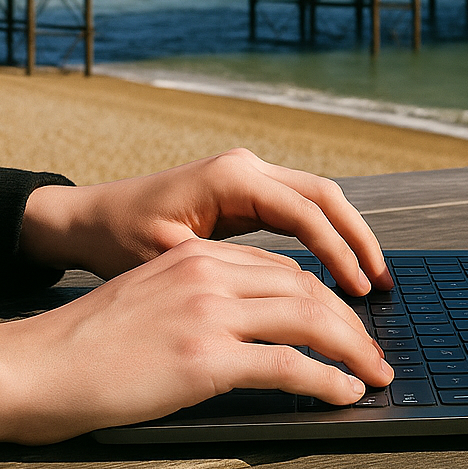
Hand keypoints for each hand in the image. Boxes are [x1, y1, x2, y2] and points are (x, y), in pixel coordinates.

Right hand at [0, 238, 393, 451]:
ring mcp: (208, 312)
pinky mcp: (205, 357)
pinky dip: (326, 380)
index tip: (344, 320)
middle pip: (304, 287)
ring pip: (308, 318)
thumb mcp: (147, 297)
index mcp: (196, 256)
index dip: (321, 295)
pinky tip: (344, 393)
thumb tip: (243, 328)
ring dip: (352, 348)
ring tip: (374, 373)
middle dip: (348, 319)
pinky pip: (288, 364)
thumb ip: (196, 296)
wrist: (35, 365)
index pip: (279, 268)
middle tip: (374, 350)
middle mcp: (208, 273)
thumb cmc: (83, 344)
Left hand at [21, 147, 392, 293]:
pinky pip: (296, 211)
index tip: (362, 294)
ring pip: (316, 200)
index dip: (340, 254)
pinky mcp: (243, 192)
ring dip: (346, 238)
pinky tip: (336, 272)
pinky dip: (323, 238)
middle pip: (325, 197)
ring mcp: (246, 176)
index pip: (307, 213)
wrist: (83, 220)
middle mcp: (246, 167)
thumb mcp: (169, 262)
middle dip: (359, 240)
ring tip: (371, 282)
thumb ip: (227, 274)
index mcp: (232, 178)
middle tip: (384, 287)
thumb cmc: (117, 242)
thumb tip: (286, 301)